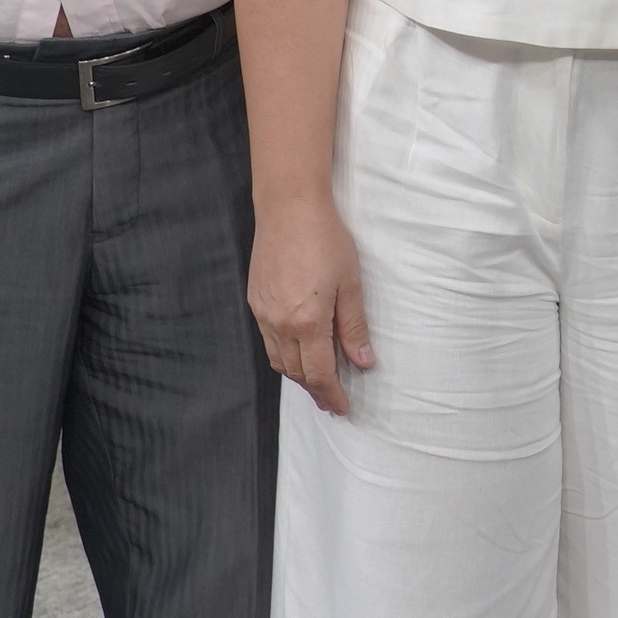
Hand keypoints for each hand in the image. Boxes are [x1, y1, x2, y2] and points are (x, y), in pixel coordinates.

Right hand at [248, 190, 374, 416]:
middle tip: (332, 400)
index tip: (343, 408)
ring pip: (279, 360)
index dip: (332, 395)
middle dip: (315, 390)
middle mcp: (280, 324)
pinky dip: (283, 355)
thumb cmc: (326, 241)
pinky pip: (268, 341)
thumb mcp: (351, 284)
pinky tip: (297, 352)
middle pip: (296, 372)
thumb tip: (363, 362)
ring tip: (317, 382)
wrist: (289, 209)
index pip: (320, 374)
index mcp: (308, 323)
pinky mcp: (255, 301)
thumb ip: (354, 327)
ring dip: (298, 375)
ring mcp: (263, 314)